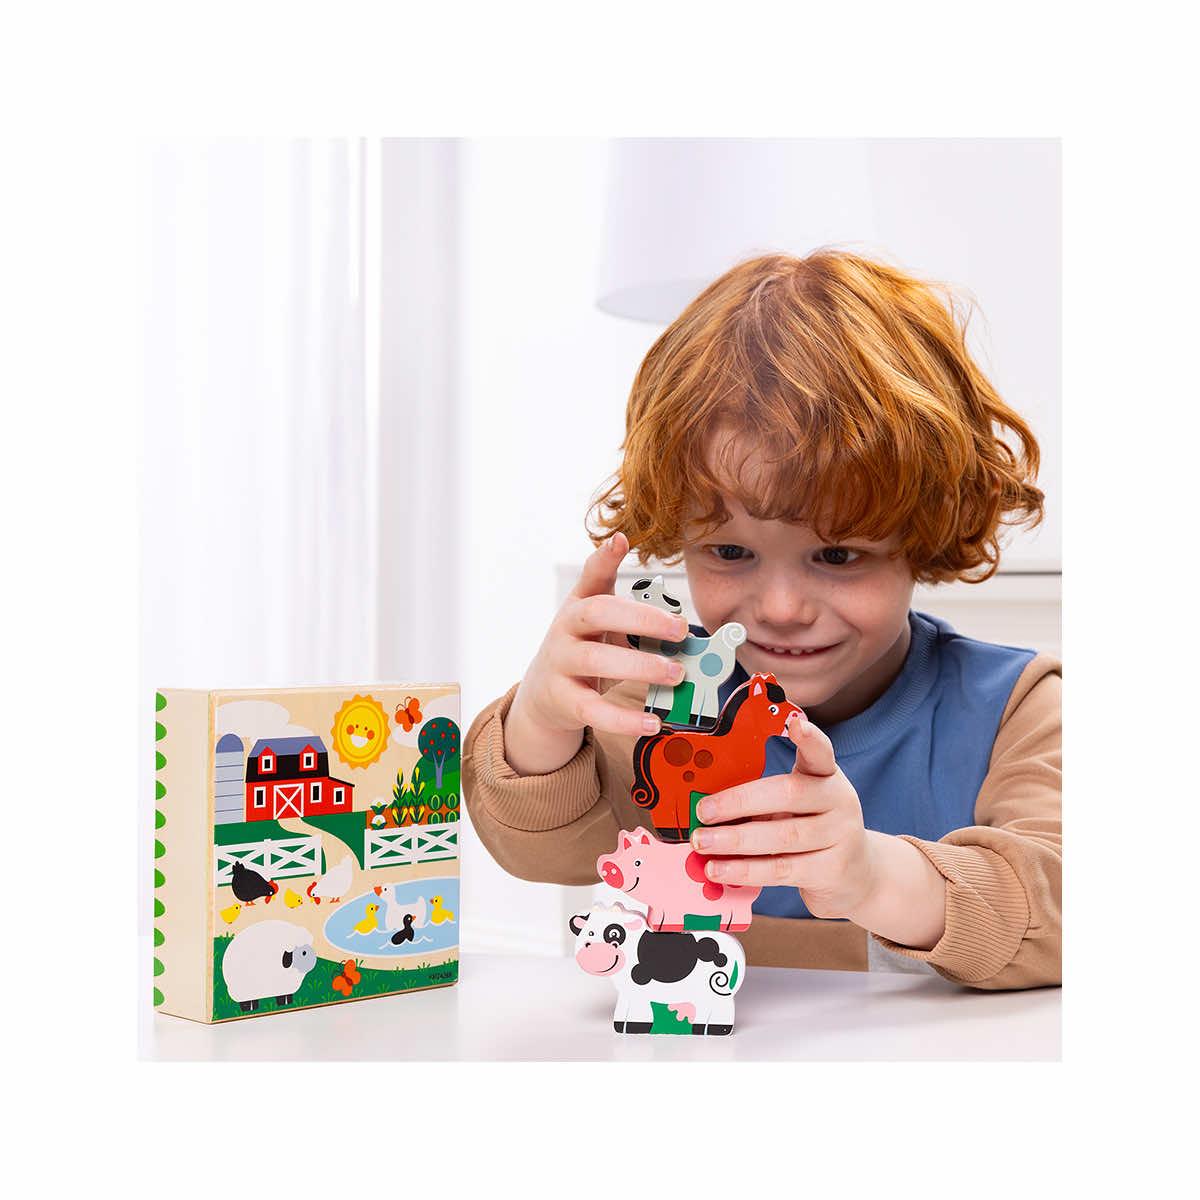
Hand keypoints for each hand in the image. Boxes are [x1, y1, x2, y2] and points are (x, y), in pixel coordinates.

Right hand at [504, 532, 689, 775]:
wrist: (545, 692)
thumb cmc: (585, 649)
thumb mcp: (603, 625)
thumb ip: (639, 618)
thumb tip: (685, 622)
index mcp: (580, 604)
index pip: (591, 576)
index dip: (604, 558)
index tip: (620, 541)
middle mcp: (566, 629)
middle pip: (598, 614)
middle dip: (641, 619)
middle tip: (681, 629)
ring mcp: (561, 663)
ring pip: (597, 660)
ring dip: (640, 666)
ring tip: (676, 674)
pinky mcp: (564, 700)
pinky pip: (594, 710)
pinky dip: (624, 719)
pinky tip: (652, 721)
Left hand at [689, 714, 876, 918]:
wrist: (857, 876)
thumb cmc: (812, 831)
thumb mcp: (796, 806)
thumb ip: (762, 799)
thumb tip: (708, 806)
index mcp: (826, 776)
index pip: (820, 752)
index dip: (809, 738)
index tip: (794, 723)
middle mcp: (838, 801)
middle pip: (789, 794)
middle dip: (740, 801)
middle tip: (703, 810)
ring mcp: (840, 836)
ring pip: (783, 835)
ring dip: (736, 840)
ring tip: (702, 842)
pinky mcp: (832, 870)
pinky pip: (782, 869)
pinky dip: (746, 869)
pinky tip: (720, 869)